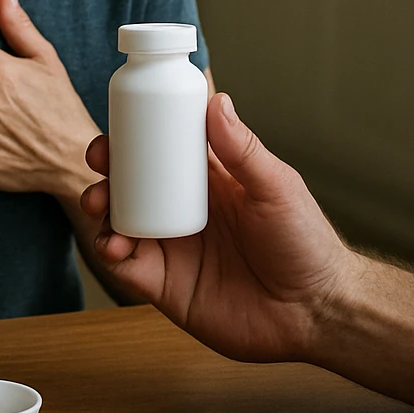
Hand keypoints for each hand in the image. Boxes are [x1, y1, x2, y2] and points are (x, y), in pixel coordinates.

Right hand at [81, 92, 359, 363]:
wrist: (314, 312)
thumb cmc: (306, 243)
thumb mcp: (276, 187)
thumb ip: (243, 149)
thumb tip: (217, 100)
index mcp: (213, 180)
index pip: (168, 148)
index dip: (140, 132)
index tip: (121, 118)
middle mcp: (187, 210)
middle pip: (134, 181)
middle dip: (109, 166)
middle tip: (99, 157)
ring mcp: (174, 247)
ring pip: (123, 219)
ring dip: (102, 206)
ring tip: (99, 202)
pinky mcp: (165, 285)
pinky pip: (128, 266)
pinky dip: (110, 251)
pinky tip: (112, 243)